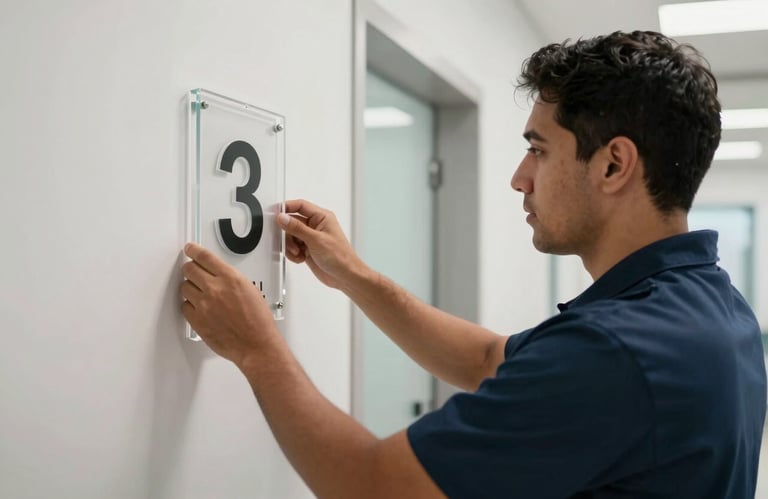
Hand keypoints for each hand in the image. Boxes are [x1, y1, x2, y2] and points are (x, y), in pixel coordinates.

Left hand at [180, 242, 279, 365]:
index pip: (204, 257)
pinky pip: (185, 306)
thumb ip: (231, 280)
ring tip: (200, 293)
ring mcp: (204, 305)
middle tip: (192, 270)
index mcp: (230, 278)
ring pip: (185, 287)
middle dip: (190, 268)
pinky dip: (190, 305)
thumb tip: (219, 276)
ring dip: (191, 287)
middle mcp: (215, 289)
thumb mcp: (250, 290)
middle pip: (189, 269)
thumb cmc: (258, 321)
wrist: (256, 345)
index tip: (190, 248)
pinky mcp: (197, 320)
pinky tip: (200, 307)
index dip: (194, 250)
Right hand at [278, 199, 366, 289]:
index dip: (287, 207)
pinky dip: (293, 254)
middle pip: (292, 222)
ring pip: (291, 236)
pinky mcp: (308, 249)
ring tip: (299, 252)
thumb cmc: (340, 257)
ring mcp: (311, 238)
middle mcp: (316, 226)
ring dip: (291, 246)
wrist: (345, 276)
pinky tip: (301, 258)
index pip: (300, 206)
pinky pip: (293, 247)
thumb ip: (297, 228)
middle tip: (291, 242)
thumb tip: (283, 218)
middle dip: (289, 234)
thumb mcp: (316, 240)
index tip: (276, 213)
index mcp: (322, 217)